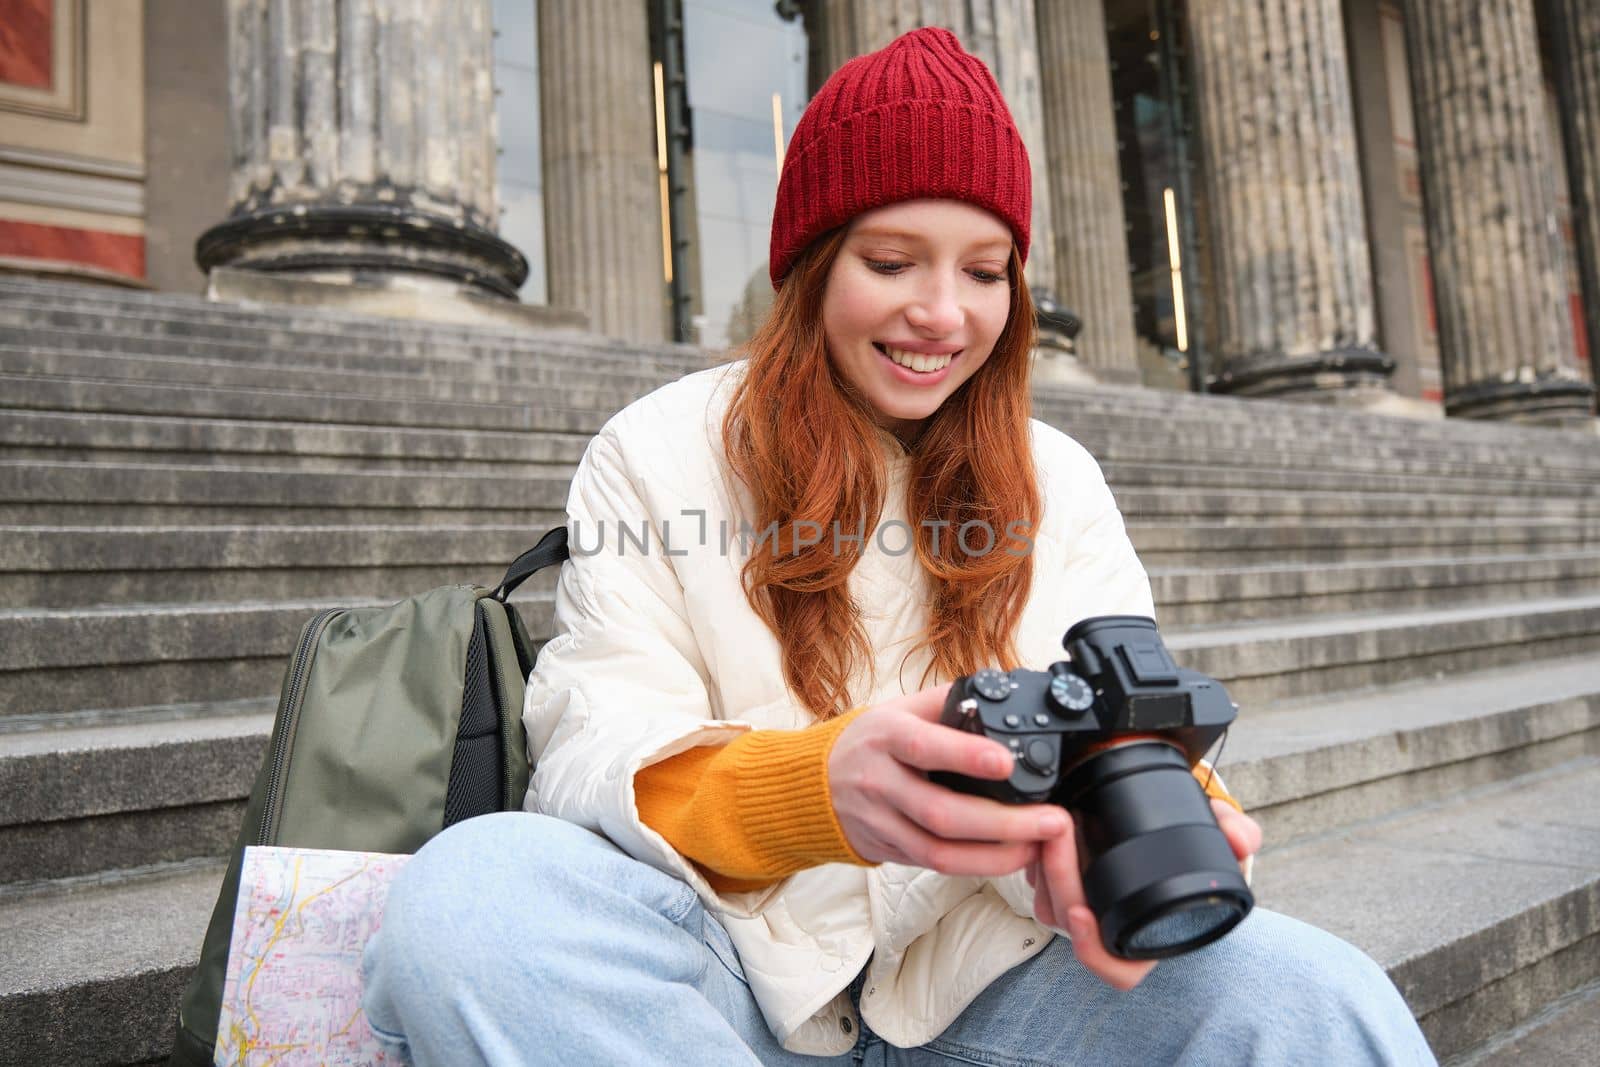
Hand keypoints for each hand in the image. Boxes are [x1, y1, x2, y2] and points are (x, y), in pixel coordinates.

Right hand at [827, 682, 1071, 876]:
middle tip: (1053, 819)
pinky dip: (977, 865)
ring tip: (1040, 844)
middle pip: (942, 813)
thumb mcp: (898, 709)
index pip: (924, 747)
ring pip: (940, 851)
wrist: (815, 782)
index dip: (966, 757)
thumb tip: (998, 690)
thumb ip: (946, 701)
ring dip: (997, 855)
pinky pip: (935, 865)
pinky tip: (1010, 857)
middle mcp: (880, 783)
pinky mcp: (889, 850)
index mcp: (886, 737)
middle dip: (1004, 822)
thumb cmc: (868, 741)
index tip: (1008, 762)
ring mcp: (882, 822)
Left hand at [1026, 798, 1262, 990]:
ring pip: (1047, 902)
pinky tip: (1040, 826)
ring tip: (1051, 822)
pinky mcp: (1058, 884)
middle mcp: (1110, 931)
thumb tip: (1242, 838)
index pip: (1116, 970)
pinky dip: (1033, 857)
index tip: (1083, 914)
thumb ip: (1236, 836)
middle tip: (1061, 830)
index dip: (1094, 951)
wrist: (1165, 833)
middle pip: (1069, 922)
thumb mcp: (1221, 842)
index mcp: (1147, 938)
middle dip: (1058, 876)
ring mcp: (1081, 910)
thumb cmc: (1192, 852)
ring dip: (1042, 864)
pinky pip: (1037, 882)